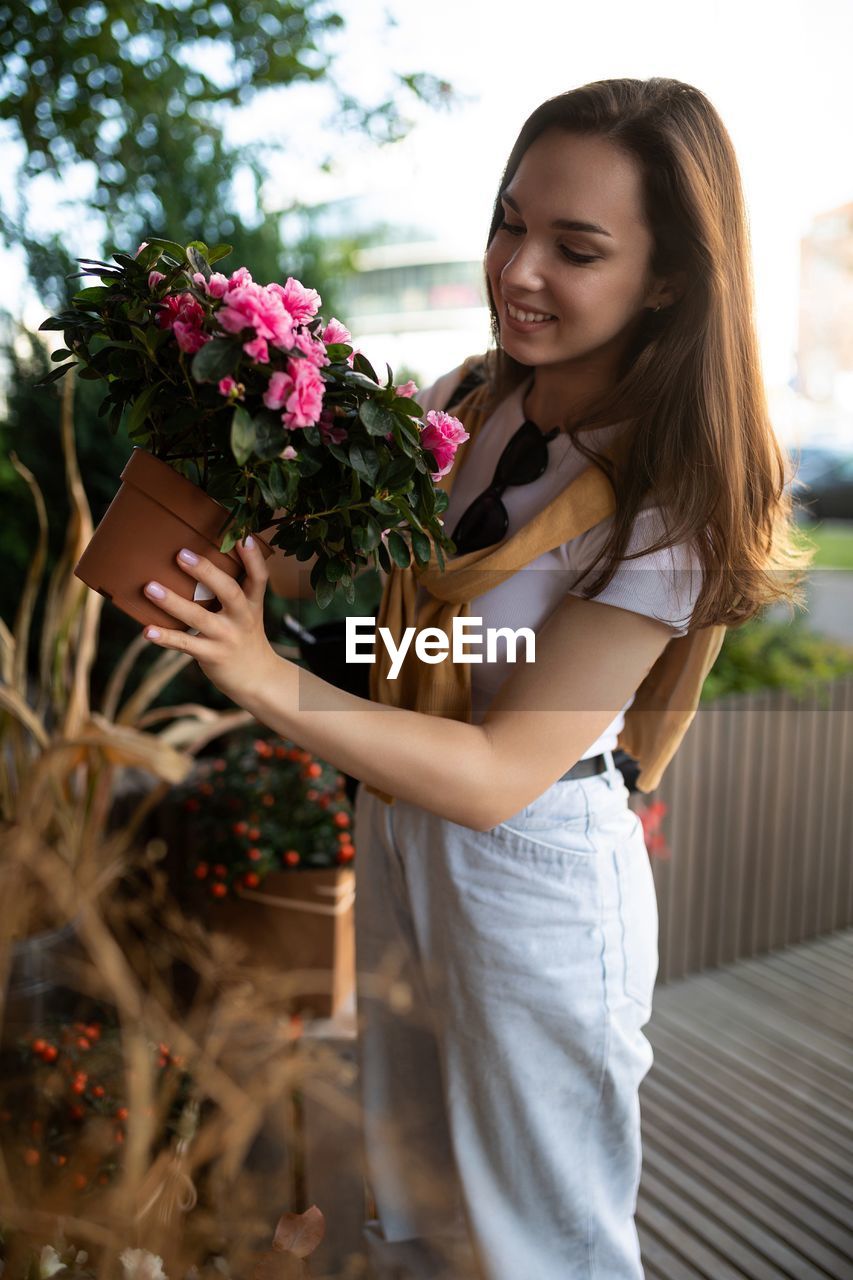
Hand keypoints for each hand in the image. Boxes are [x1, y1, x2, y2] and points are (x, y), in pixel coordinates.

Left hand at [142, 537, 276, 705]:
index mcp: (252, 604)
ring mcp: (226, 638)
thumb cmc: (244, 636)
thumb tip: (199, 560)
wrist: (256, 678)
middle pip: (229, 592)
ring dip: (173, 602)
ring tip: (150, 587)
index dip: (253, 558)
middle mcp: (242, 618)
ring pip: (199, 618)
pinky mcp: (211, 655)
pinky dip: (165, 637)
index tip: (243, 537)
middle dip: (206, 573)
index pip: (259, 578)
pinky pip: (185, 644)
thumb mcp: (247, 612)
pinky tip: (147, 631)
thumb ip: (231, 590)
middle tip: (181, 554)